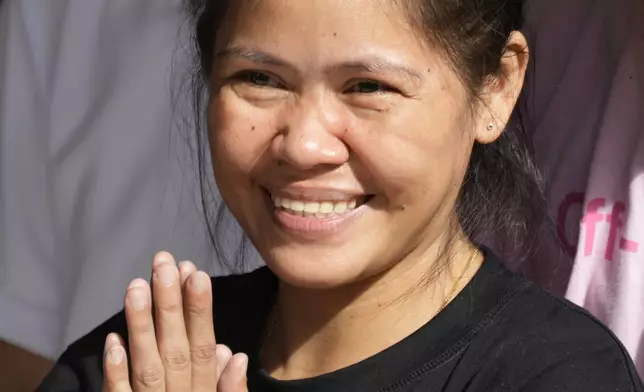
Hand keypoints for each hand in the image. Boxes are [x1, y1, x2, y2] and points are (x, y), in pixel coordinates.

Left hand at [101, 252, 248, 390]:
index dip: (201, 312)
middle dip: (170, 306)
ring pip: (147, 367)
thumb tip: (237, 356)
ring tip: (136, 287)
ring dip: (142, 326)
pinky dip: (116, 371)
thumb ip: (230, 389)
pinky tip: (113, 339)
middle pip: (175, 350)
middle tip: (164, 265)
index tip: (196, 274)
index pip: (203, 349)